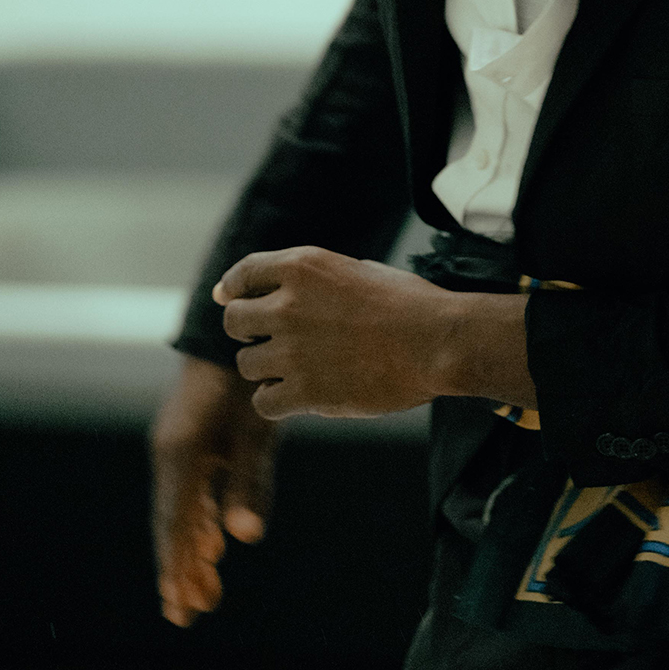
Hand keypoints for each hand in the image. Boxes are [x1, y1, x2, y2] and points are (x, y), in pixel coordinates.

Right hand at [151, 355, 276, 627]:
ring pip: (183, 511)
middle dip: (182, 570)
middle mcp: (172, 454)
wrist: (238, 328)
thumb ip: (250, 483)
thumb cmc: (250, 378)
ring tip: (203, 591)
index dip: (178, 570)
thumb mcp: (255, 430)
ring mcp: (181, 447)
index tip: (179, 609)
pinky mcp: (195, 439)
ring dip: (191, 551)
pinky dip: (198, 522)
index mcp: (180, 455)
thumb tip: (243, 538)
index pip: (176, 526)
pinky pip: (192, 492)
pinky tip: (210, 545)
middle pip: (174, 526)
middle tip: (188, 615)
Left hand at [213, 245, 469, 420]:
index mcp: (303, 267)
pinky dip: (276, 400)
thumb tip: (268, 293)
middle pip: (234, 322)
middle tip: (271, 340)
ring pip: (247, 365)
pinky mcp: (306, 391)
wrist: (438, 342)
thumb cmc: (408, 303)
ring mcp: (293, 350)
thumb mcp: (356, 270)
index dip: (233, 289)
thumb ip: (311, 280)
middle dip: (248, 331)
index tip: (229, 299)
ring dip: (266, 368)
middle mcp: (289, 306)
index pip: (243, 275)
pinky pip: (264, 402)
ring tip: (297, 369)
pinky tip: (297, 395)